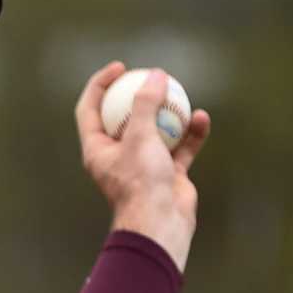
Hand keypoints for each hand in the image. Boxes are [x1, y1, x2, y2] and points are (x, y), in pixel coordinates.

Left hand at [74, 61, 211, 271]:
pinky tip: (201, 118)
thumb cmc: (141, 182)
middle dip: (137, 95)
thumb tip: (156, 76)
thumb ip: (145, 105)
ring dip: (169, 113)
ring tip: (179, 94)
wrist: (160, 224)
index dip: (100, 85)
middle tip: (152, 75)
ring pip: (156, 131)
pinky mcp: (168, 174)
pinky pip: (180, 147)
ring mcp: (144, 165)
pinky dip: (191, 133)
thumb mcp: (139, 137)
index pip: (90, 110)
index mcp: (97, 150)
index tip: (120, 67)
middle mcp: (117, 156)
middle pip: (123, 117)